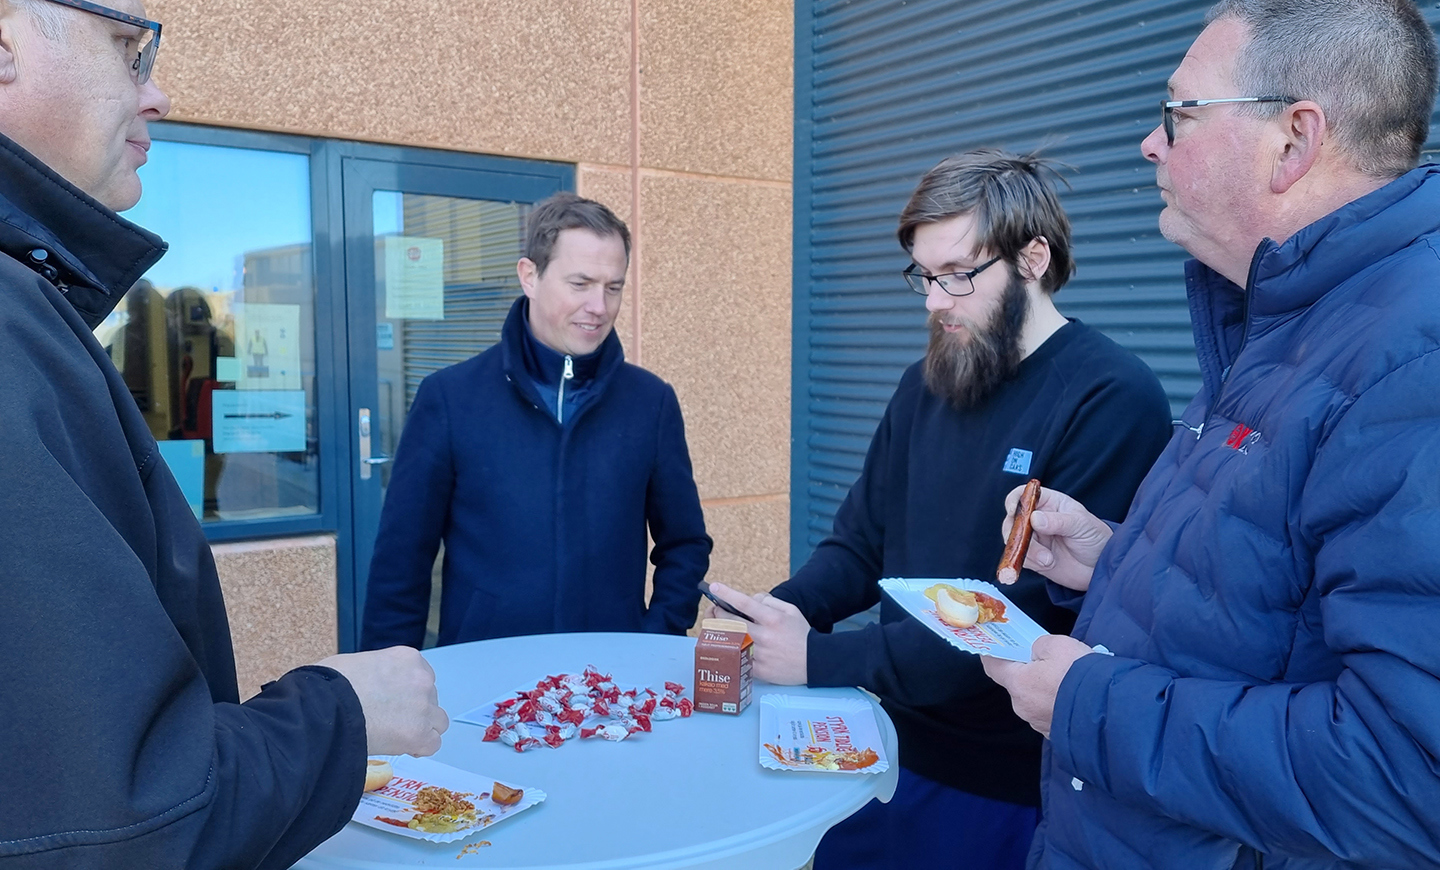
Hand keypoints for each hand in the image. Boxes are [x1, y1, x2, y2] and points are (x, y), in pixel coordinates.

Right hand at [319, 646, 448, 756]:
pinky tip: (401, 748)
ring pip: (437, 721)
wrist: (326, 707)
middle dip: (414, 710)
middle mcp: (422, 679)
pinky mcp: (419, 733)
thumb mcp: (355, 663)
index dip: (406, 693)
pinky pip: (432, 744)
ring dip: (422, 728)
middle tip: (390, 720)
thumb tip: (366, 683)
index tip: (392, 703)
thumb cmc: (329, 684)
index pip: (420, 676)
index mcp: (408, 658)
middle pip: (430, 698)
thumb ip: (374, 672)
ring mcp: (423, 706)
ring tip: (396, 735)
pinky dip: (419, 748)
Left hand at [706, 582, 810, 684]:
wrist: (814, 661)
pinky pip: (736, 658)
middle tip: (714, 610)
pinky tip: (726, 645)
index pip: (745, 603)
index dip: (727, 594)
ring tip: (716, 626)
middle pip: (731, 622)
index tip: (714, 587)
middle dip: (718, 613)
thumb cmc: (800, 634)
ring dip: (720, 632)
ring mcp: (760, 654)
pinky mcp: (758, 670)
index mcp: (773, 619)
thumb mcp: (791, 610)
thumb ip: (770, 601)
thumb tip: (751, 599)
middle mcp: (765, 636)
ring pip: (731, 640)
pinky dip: (729, 650)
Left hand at [981, 635, 1093, 738]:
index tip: (990, 647)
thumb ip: (1038, 646)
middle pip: (1018, 684)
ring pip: (1036, 699)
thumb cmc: (1078, 674)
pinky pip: (1052, 712)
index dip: (991, 654)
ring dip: (1045, 688)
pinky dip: (1058, 702)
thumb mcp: (1056, 645)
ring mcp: (1039, 723)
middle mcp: (1023, 707)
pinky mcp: (1056, 733)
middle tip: (1046, 659)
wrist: (1109, 710)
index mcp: (1018, 684)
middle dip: (1028, 672)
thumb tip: (1035, 654)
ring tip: (1067, 679)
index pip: (993, 667)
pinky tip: (1074, 695)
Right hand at [1001, 484, 1112, 591]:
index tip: (1013, 511)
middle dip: (1017, 533)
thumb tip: (1035, 518)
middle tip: (1028, 543)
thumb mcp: (1080, 525)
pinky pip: (1019, 557)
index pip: (1024, 494)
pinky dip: (1029, 562)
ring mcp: (1034, 538)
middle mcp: (1037, 518)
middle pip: (1013, 519)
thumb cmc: (1095, 537)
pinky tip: (1047, 564)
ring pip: (1014, 540)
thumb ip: (1058, 521)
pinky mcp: (1033, 556)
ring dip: (1027, 551)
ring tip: (1048, 560)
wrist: (1100, 567)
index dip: (1015, 500)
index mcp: (1049, 502)